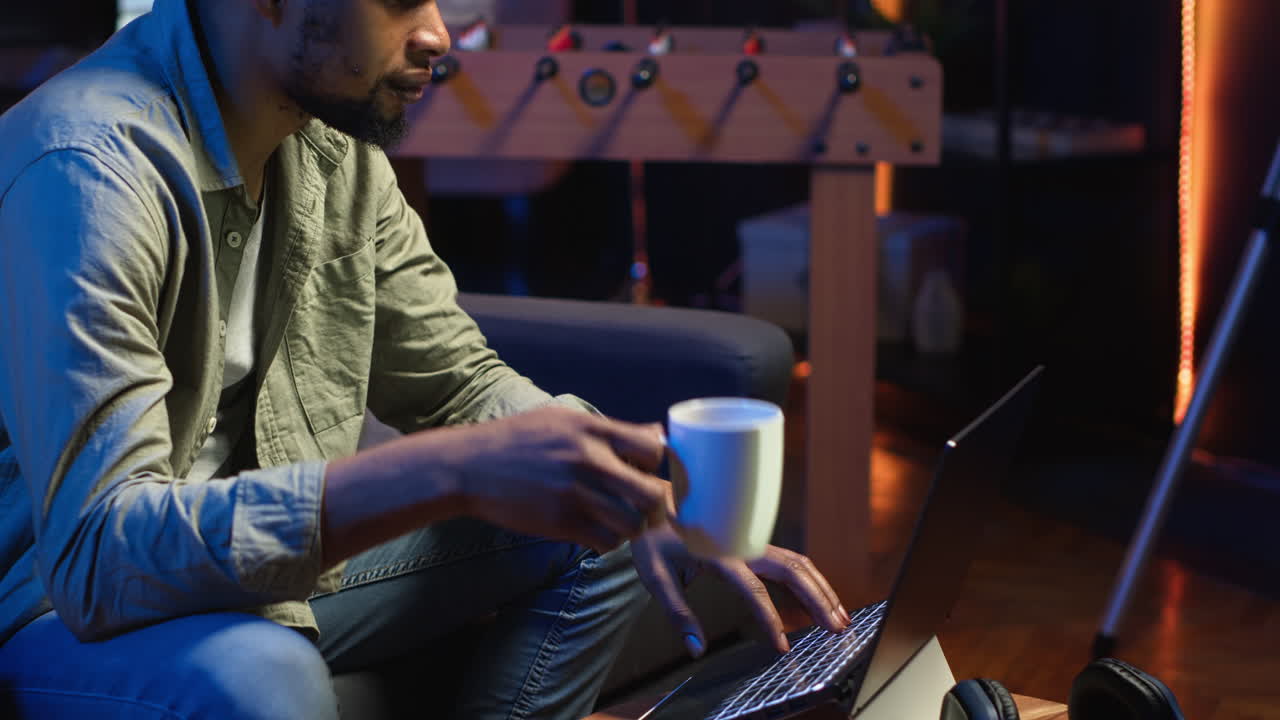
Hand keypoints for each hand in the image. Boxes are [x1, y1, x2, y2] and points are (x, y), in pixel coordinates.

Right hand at [448, 406, 667, 553]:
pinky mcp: (561, 523)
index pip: (654, 448)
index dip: (659, 464)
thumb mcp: (562, 419)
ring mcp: (575, 494)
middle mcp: (589, 460)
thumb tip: (658, 434)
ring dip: (632, 527)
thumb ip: (609, 429)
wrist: (468, 466)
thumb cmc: (517, 440)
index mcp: (591, 430)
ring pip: (633, 524)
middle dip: (656, 504)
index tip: (650, 471)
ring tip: (619, 520)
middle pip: (652, 494)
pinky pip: (607, 542)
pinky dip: (608, 542)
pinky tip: (597, 532)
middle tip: (645, 506)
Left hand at [632, 524, 849, 657]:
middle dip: (818, 599)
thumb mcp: (655, 575)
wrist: (654, 500)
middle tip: (837, 628)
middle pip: (791, 570)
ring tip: (840, 616)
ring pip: (797, 563)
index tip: (782, 647)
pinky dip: (809, 580)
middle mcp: (743, 544)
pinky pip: (788, 561)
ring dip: (821, 588)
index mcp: (720, 552)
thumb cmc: (652, 538)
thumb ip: (677, 612)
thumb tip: (695, 649)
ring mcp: (752, 541)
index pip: (754, 589)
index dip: (770, 619)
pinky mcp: (754, 543)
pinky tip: (818, 600)